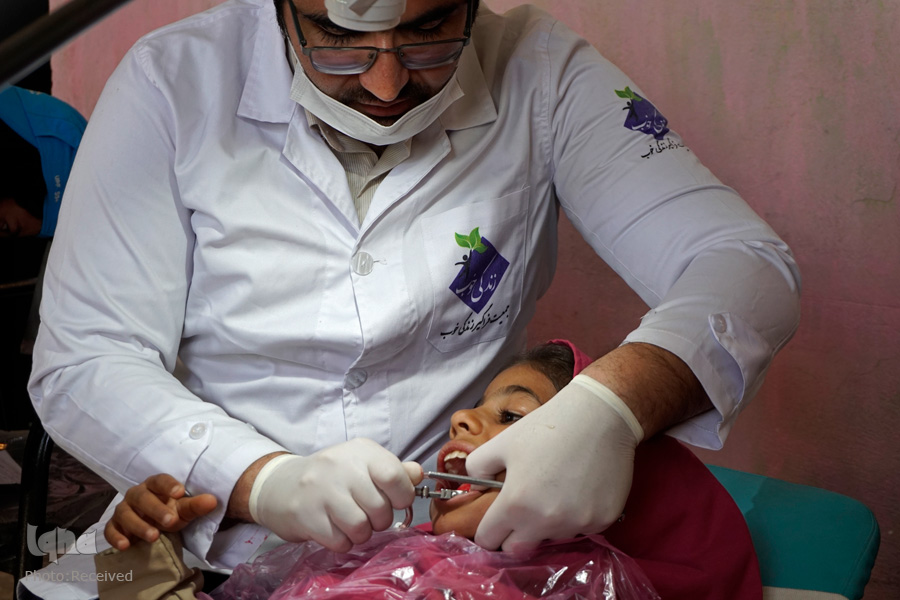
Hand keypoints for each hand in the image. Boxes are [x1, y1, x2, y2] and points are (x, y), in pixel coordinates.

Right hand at [104, 473, 217, 549]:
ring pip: (125, 513)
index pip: (160, 480)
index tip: (180, 493)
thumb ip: (196, 506)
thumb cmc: (169, 512)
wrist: (153, 527)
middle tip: (170, 521)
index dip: (168, 485)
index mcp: (155, 485)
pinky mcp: (114, 525)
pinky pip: (110, 529)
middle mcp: (137, 494)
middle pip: (142, 497)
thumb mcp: (184, 510)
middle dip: (156, 509)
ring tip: (154, 537)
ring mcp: (124, 509)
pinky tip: (125, 546)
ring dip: (138, 525)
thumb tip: (212, 501)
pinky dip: (115, 537)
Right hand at [248, 438, 422, 551]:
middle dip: (380, 519)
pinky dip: (343, 542)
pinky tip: (335, 529)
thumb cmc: (332, 477)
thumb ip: (393, 470)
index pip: (393, 475)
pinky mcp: (306, 515)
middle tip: (368, 514)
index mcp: (361, 451)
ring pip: (361, 528)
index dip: (402, 496)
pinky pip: (340, 542)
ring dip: (361, 533)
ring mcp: (321, 490)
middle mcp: (340, 466)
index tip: (395, 501)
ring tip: (351, 523)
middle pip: (380, 508)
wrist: (281, 485)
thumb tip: (418, 475)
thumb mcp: (363, 464)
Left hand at [465, 374, 643, 550]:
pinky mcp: (602, 521)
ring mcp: (576, 524)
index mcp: (516, 504)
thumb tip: (474, 486)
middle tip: (522, 510)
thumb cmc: (548, 426)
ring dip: (548, 523)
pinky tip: (580, 488)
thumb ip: (477, 467)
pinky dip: (576, 516)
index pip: (489, 539)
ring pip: (552, 537)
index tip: (494, 522)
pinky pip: (580, 528)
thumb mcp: (502, 442)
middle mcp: (545, 522)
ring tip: (556, 489)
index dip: (487, 531)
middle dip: (513, 536)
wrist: (600, 416)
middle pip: (518, 549)